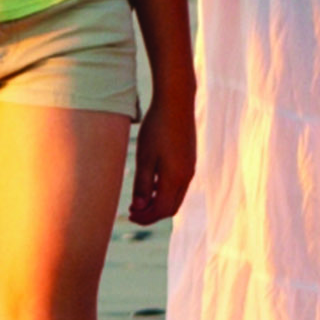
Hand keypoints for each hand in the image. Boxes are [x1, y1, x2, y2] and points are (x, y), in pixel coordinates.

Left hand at [129, 90, 196, 227]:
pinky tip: (150, 183)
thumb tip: (139, 207)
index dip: (145, 217)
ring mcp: (190, 169)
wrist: (176, 103)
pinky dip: (164, 191)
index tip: (129, 215)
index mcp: (175, 178)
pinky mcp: (189, 161)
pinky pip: (178, 185)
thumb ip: (142, 184)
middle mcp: (187, 177)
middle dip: (151, 213)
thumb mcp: (145, 157)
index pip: (162, 210)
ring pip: (175, 197)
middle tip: (132, 211)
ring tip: (138, 200)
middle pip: (171, 207)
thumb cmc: (157, 128)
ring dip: (158, 202)